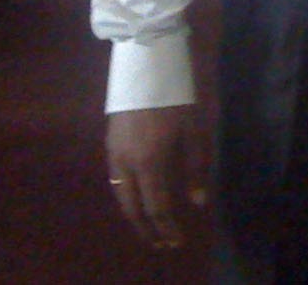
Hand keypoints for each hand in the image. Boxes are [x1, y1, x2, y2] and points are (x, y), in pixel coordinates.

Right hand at [106, 105, 207, 249]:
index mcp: (149, 162)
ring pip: (120, 194)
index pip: (156, 208)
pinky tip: (138, 195)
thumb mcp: (193, 131)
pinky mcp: (109, 142)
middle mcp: (126, 163)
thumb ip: (195, 168)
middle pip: (132, 207)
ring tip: (149, 224)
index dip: (166, 228)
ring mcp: (114, 152)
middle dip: (146, 229)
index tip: (176, 241)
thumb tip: (197, 202)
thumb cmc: (176, 98)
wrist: (146, 65)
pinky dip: (126, 195)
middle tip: (160, 242)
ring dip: (134, 213)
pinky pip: (115, 179)